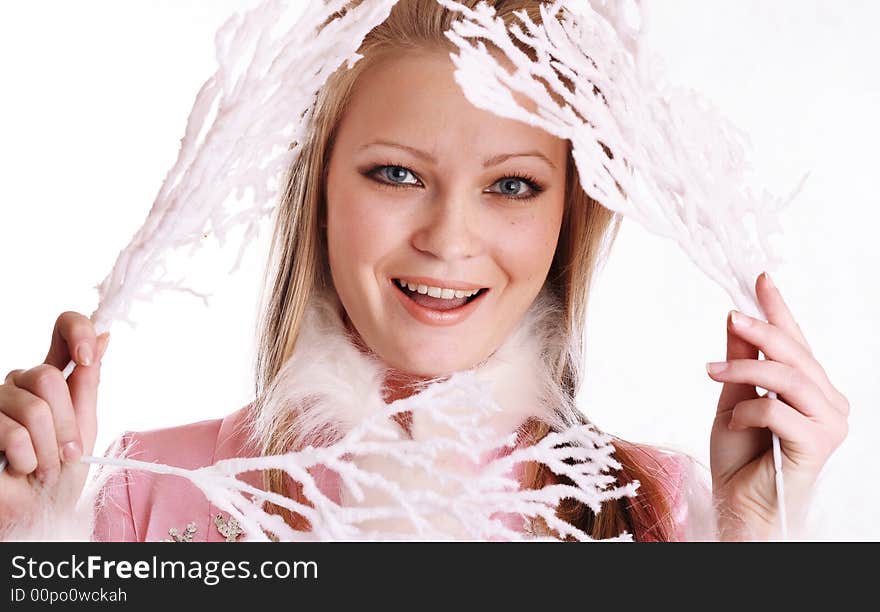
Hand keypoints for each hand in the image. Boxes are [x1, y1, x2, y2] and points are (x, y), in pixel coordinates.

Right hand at [0, 312, 109, 530]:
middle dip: (66, 425)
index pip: (62, 331)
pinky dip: (27, 459)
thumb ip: (88, 385)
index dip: (77, 331)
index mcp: (49, 381)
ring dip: (48, 449)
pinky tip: (20, 469)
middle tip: (66, 455)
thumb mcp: (84, 428)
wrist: (35, 512)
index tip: (88, 356)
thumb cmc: (58, 476)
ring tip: (43, 468)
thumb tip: (105, 337)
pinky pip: (12, 432)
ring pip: (33, 408)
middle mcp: (18, 385)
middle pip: (48, 377)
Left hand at [705, 272, 848, 539]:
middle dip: (762, 330)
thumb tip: (735, 318)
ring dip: (746, 368)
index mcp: (812, 389)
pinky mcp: (818, 445)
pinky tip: (733, 422)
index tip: (761, 278)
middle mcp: (829, 403)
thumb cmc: (741, 456)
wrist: (739, 503)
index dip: (779, 309)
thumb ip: (740, 360)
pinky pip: (780, 412)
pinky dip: (749, 411)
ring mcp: (829, 425)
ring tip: (711, 371)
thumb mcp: (732, 396)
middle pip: (797, 354)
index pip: (797, 341)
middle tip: (732, 316)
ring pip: (790, 378)